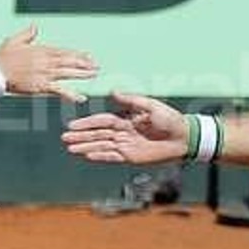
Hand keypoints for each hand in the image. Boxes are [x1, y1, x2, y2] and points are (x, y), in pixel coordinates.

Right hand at [0, 25, 97, 101]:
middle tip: (97, 65)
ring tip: (94, 74)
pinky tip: (81, 98)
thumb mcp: (14, 40)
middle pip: (69, 61)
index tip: (88, 56)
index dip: (77, 54)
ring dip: (83, 73)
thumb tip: (35, 26)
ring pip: (68, 73)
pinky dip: (71, 94)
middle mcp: (46, 60)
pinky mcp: (41, 86)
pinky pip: (60, 90)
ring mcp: (45, 73)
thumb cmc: (2, 57)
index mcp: (41, 50)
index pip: (64, 51)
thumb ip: (27, 34)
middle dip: (84, 63)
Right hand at [62, 91, 187, 163]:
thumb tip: (113, 92)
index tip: (72, 125)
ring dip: (86, 147)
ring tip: (70, 148)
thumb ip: (131, 100)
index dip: (87, 123)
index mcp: (126, 119)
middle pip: (97, 134)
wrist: (184, 137)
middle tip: (64, 138)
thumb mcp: (151, 105)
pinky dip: (100, 156)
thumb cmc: (170, 119)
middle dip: (81, 136)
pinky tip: (87, 155)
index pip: (102, 121)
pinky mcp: (131, 157)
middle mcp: (123, 132)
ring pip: (101, 146)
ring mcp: (126, 145)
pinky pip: (112, 157)